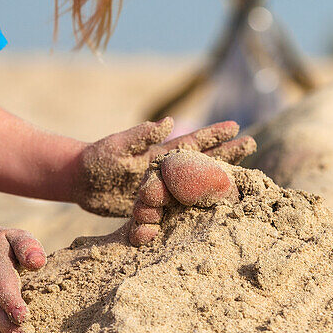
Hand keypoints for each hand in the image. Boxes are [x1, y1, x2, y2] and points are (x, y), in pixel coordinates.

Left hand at [74, 117, 255, 216]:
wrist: (81, 181)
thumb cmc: (96, 158)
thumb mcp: (117, 145)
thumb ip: (141, 135)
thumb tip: (170, 121)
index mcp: (160, 152)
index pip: (192, 142)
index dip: (214, 135)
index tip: (236, 126)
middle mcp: (167, 170)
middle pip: (203, 161)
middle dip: (227, 153)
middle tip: (251, 144)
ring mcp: (163, 188)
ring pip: (197, 185)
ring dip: (218, 182)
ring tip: (242, 178)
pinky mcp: (155, 207)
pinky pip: (179, 209)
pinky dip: (196, 209)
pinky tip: (214, 211)